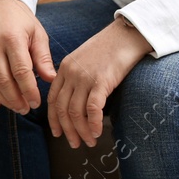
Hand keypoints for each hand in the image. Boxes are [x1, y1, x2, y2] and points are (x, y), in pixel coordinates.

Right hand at [0, 0, 55, 113]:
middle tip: (26, 109)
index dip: (29, 90)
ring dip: (3, 99)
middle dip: (16, 99)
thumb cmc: (20, 20)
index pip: (21, 71)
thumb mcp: (37, 33)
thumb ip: (43, 57)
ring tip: (16, 107)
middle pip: (3, 80)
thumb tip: (51, 79)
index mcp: (12, 38)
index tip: (36, 102)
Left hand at [45, 18, 151, 147]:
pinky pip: (93, 108)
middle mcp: (71, 74)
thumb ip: (76, 78)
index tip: (57, 133)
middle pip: (62, 109)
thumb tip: (77, 103)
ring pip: (76, 112)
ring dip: (82, 131)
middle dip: (67, 130)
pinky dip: (94, 123)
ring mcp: (85, 77)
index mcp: (64, 69)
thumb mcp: (84, 61)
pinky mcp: (101, 80)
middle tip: (75, 144)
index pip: (53, 99)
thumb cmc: (108, 49)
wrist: (125, 35)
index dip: (53, 119)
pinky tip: (97, 132)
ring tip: (90, 141)